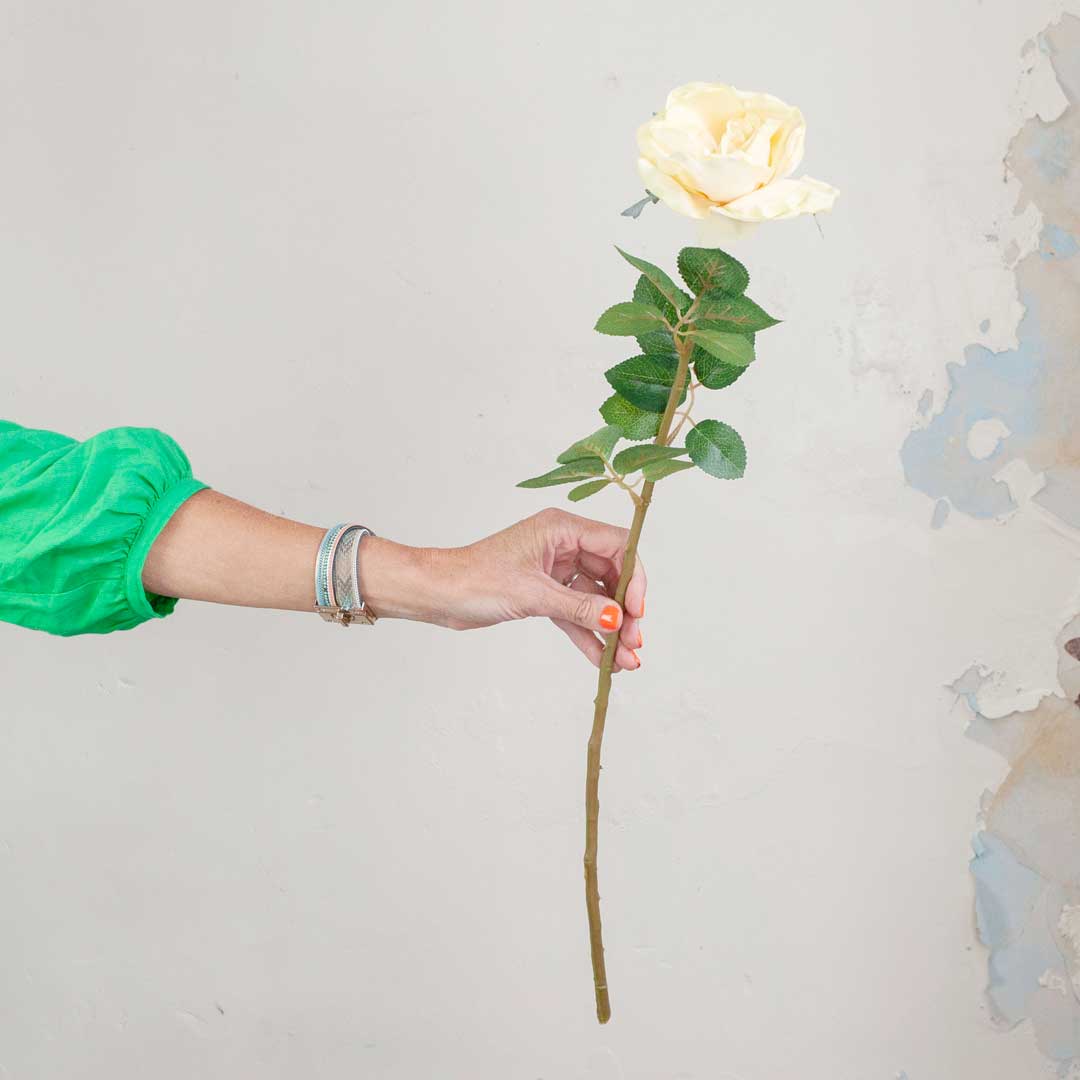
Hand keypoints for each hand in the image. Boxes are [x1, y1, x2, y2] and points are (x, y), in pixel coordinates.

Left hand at [360, 508, 646, 671]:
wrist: (437, 593)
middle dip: (625, 611)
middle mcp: (563, 544)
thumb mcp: (532, 594)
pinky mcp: (543, 592)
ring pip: (595, 598)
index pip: (617, 545)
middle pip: (612, 574)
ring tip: (625, 662)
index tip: (636, 612)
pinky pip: (575, 613)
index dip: (634, 578)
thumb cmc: (475, 579)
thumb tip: (617, 620)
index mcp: (562, 528)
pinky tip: (601, 660)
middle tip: (634, 644)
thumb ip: (579, 607)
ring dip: (610, 629)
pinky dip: (587, 634)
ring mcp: (554, 569)